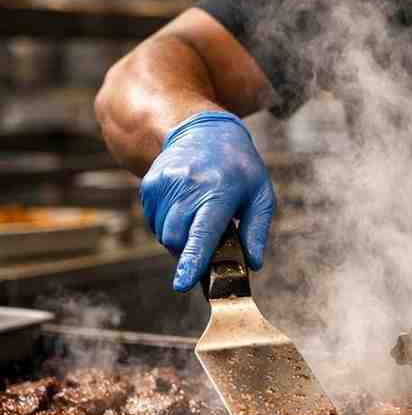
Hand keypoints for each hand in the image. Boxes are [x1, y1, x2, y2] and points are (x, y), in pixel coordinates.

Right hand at [139, 111, 274, 291]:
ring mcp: (165, 183)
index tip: (183, 284)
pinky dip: (168, 224)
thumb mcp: (260, 194)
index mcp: (220, 190)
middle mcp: (189, 186)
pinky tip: (185, 207)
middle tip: (208, 240)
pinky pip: (154, 221)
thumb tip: (253, 263)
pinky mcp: (149, 185)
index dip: (192, 261)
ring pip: (163, 233)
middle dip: (189, 251)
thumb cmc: (239, 167)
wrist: (203, 130)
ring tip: (199, 215)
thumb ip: (257, 231)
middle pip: (177, 239)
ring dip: (180, 237)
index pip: (203, 233)